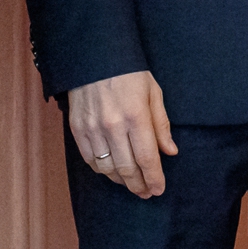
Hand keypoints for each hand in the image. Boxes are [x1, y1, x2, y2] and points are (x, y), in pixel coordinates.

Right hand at [68, 71, 177, 198]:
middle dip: (139, 185)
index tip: (159, 189)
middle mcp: (113, 126)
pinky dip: (102, 170)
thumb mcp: (153, 92)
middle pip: (127, 168)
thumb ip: (161, 124)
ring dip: (121, 181)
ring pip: (108, 168)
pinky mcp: (77, 129)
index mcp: (136, 116)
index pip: (147, 158)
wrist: (94, 56)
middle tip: (146, 193)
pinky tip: (112, 171)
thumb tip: (170, 151)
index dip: (154, 178)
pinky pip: (90, 160)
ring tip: (132, 183)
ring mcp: (93, 129)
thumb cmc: (129, 73)